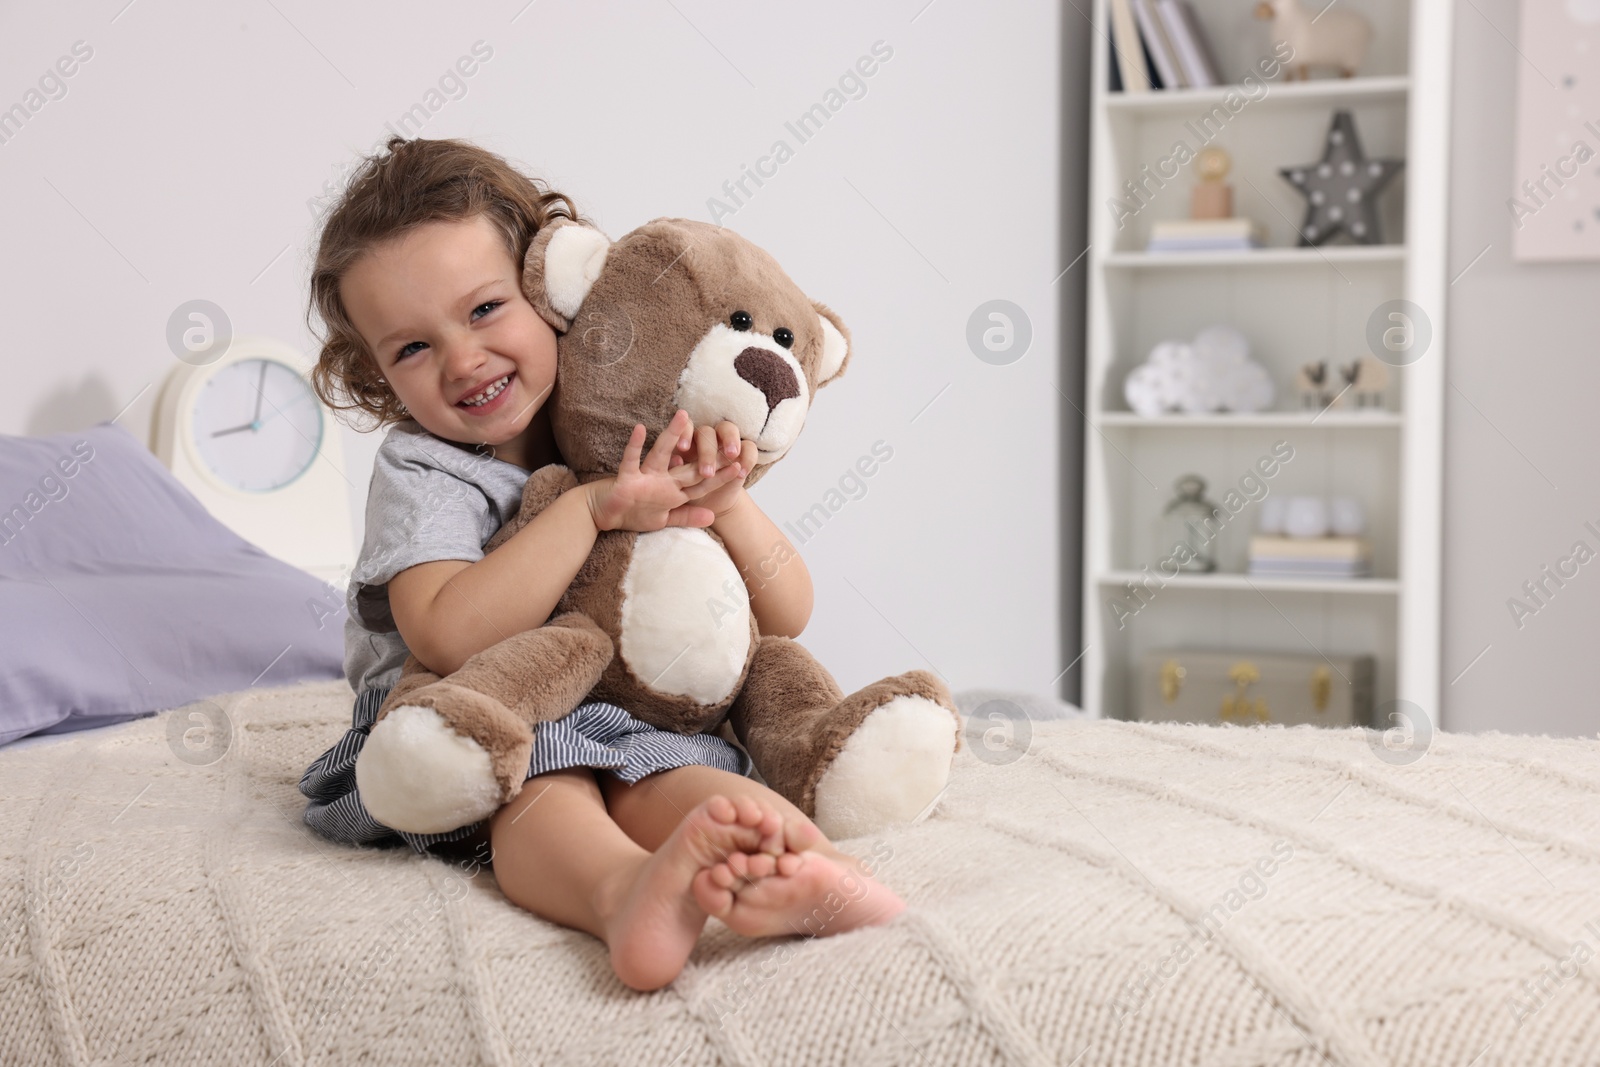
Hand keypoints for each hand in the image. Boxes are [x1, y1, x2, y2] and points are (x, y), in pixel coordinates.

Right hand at [585, 410, 741, 531]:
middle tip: (728, 442)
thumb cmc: (633, 513)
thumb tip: (712, 516)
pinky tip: (640, 428)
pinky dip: (634, 446)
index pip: (701, 484)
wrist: (603, 514)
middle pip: (689, 467)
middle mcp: (662, 480)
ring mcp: (645, 477)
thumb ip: (687, 517)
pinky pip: (631, 460)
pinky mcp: (626, 478)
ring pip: (661, 453)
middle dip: (708, 457)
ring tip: (684, 416)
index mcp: (673, 492)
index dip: (720, 478)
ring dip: (672, 435)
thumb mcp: (664, 519)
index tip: (741, 468)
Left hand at [671, 419, 755, 518]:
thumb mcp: (676, 485)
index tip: (682, 448)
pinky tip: (741, 473)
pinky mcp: (743, 453)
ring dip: (730, 440)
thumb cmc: (687, 490)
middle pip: (707, 431)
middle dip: (707, 449)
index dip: (685, 433)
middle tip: (706, 472)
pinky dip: (747, 458)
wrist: (708, 502)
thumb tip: (675, 460)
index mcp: (687, 442)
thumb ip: (673, 471)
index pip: (686, 428)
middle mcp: (706, 438)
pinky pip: (749, 447)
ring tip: (731, 456)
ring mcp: (725, 443)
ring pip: (729, 429)